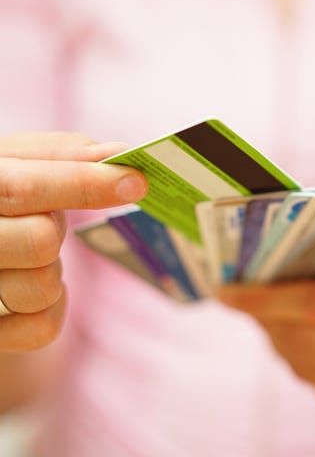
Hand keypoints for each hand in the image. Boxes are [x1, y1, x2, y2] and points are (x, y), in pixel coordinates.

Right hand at [0, 132, 147, 351]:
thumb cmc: (6, 203)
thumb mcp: (22, 164)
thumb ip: (64, 154)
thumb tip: (118, 154)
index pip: (20, 188)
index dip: (83, 183)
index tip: (136, 182)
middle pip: (39, 241)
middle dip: (57, 230)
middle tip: (47, 223)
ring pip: (42, 287)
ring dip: (52, 272)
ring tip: (30, 259)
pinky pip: (42, 327)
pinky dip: (51, 308)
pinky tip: (30, 291)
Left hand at [219, 262, 314, 421]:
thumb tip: (265, 271)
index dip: (264, 298)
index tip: (226, 291)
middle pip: (306, 343)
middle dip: (265, 320)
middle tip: (241, 300)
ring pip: (306, 368)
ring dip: (277, 340)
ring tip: (268, 316)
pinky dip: (298, 361)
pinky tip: (296, 341)